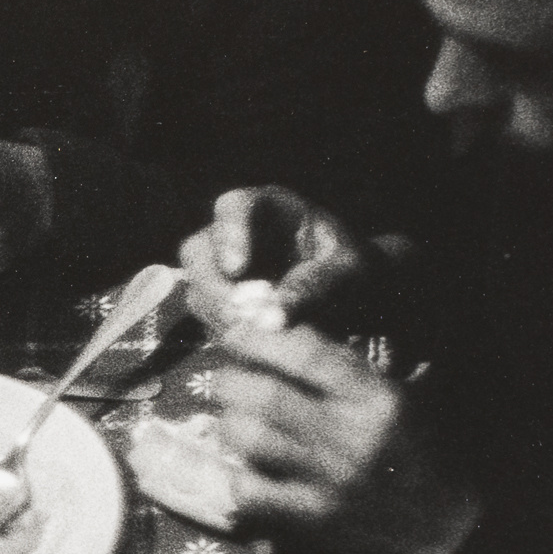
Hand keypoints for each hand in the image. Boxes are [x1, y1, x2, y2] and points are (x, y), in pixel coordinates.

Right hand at [180, 187, 375, 334]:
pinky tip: (256, 347)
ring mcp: (222, 268)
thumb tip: (270, 319)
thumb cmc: (355, 269)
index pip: (234, 206)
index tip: (236, 269)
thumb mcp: (347, 272)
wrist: (356, 294)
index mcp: (269, 209)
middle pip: (199, 250)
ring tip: (258, 337)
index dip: (229, 234)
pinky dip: (227, 333)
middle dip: (216, 287)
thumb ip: (312, 287)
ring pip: (196, 287)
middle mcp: (236, 234)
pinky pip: (207, 318)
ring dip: (220, 315)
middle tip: (243, 317)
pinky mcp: (221, 300)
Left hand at [208, 322, 479, 553]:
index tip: (239, 334)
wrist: (453, 535)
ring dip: (230, 425)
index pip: (307, 354)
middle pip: (265, 394)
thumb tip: (289, 338)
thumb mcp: (407, 403)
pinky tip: (245, 471)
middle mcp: (352, 434)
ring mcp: (330, 478)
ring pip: (250, 438)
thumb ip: (353, 372)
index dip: (261, 339)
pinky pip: (252, 490)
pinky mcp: (315, 519)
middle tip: (226, 380)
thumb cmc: (429, 460)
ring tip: (232, 421)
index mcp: (379, 398)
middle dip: (232, 381)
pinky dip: (239, 477)